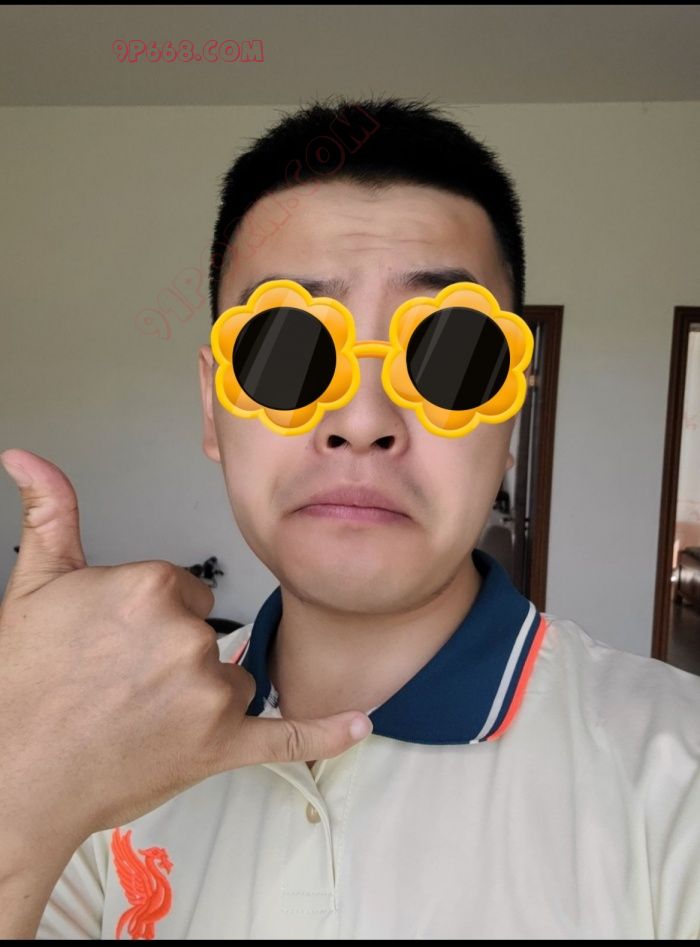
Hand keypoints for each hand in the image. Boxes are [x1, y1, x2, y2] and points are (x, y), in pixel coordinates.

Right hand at [0, 449, 371, 851]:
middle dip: (174, 655)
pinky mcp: (220, 747)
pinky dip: (325, 732)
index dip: (153, 618)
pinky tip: (357, 724)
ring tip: (141, 716)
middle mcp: (188, 637)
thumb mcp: (34, 583)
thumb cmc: (23, 686)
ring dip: (201, 698)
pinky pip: (287, 735)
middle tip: (120, 683)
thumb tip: (27, 459)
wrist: (14, 774)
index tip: (119, 642)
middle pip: (209, 634)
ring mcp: (209, 695)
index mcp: (153, 589)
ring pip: (232, 680)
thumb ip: (50, 513)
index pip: (185, 591)